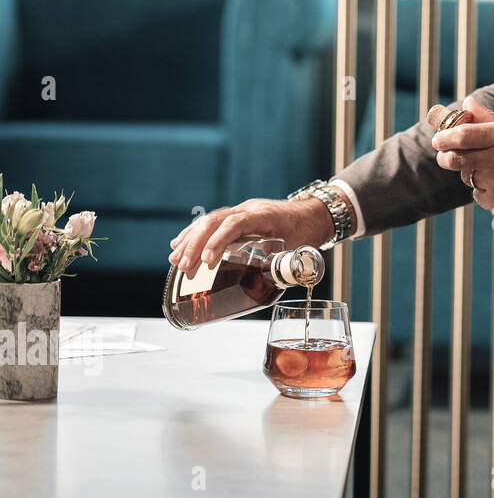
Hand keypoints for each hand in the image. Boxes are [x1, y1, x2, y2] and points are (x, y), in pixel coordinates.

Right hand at [168, 197, 334, 278]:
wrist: (315, 212)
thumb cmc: (308, 230)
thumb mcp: (301, 248)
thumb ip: (289, 266)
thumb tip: (277, 288)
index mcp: (264, 215)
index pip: (236, 224)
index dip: (219, 241)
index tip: (207, 260)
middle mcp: (249, 209)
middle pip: (215, 221)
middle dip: (196, 244)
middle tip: (183, 266)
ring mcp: (242, 211)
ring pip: (210, 220)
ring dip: (190, 239)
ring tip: (175, 259)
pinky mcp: (238, 216)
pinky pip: (212, 222)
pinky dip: (195, 233)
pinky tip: (179, 244)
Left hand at [431, 95, 493, 220]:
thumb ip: (488, 118)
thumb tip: (467, 103)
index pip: (462, 135)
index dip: (445, 137)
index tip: (438, 139)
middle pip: (455, 158)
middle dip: (445, 157)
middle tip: (445, 155)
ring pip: (467, 177)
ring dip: (471, 173)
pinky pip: (478, 195)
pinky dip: (484, 191)